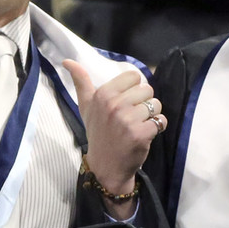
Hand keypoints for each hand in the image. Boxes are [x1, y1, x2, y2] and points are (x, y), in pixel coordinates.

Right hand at [65, 59, 165, 197]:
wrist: (106, 166)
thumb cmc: (98, 133)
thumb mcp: (86, 106)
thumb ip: (81, 81)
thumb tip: (67, 61)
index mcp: (103, 94)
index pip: (134, 77)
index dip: (133, 89)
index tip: (125, 103)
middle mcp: (114, 105)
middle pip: (147, 89)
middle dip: (143, 103)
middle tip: (131, 117)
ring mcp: (128, 120)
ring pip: (156, 104)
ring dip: (151, 115)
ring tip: (138, 125)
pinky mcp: (141, 134)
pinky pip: (161, 120)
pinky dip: (157, 127)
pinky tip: (144, 134)